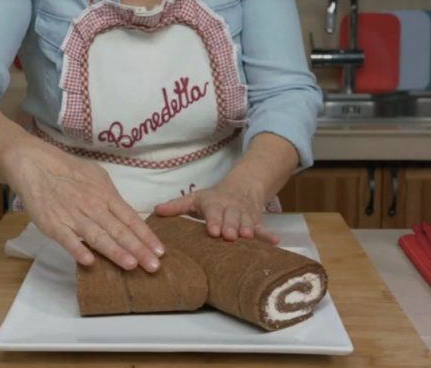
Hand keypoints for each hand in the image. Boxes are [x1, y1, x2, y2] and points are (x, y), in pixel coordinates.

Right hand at [3, 141, 163, 271]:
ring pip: (97, 236)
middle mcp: (93, 207)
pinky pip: (67, 239)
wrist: (36, 165)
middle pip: (119, 231)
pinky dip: (77, 249)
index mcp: (106, 195)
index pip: (131, 218)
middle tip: (153, 266)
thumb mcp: (97, 176)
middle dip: (138, 249)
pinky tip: (89, 261)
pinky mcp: (53, 224)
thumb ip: (111, 195)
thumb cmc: (69, 171)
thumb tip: (126, 212)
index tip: (160, 251)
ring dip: (115, 251)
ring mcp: (73, 217)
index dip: (146, 236)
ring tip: (131, 265)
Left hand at [154, 179, 278, 244]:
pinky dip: (269, 235)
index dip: (214, 220)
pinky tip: (275, 242)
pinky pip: (263, 229)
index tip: (213, 230)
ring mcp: (244, 215)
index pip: (213, 212)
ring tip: (248, 238)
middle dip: (231, 226)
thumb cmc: (213, 199)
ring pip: (247, 223)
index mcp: (214, 203)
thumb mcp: (194, 199)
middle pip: (231, 218)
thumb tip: (155, 211)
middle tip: (229, 236)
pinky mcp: (256, 222)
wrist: (242, 188)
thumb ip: (176, 206)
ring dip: (249, 230)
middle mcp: (230, 209)